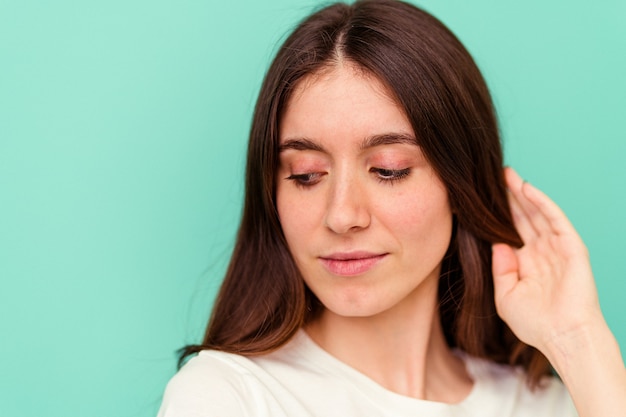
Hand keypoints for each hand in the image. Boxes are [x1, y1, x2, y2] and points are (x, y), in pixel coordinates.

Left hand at [491, 167, 602, 352]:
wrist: (563, 337)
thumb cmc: (535, 323)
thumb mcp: (506, 297)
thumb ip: (500, 269)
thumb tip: (498, 244)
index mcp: (526, 263)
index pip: (510, 231)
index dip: (497, 215)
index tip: (479, 199)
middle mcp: (541, 252)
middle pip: (522, 217)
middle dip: (507, 197)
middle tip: (491, 176)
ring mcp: (557, 248)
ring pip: (536, 213)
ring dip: (522, 193)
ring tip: (505, 174)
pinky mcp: (572, 247)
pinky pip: (554, 219)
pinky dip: (541, 202)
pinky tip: (526, 188)